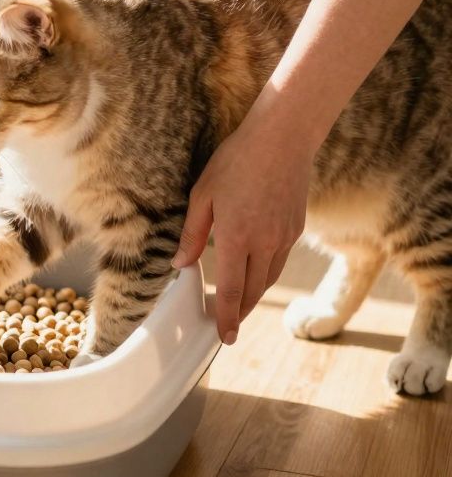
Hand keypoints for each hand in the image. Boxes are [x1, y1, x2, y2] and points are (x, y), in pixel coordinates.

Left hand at [172, 117, 312, 344]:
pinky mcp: (296, 229)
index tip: (224, 337)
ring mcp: (285, 237)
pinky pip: (279, 261)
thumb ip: (192, 234)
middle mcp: (265, 243)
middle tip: (225, 325)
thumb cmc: (236, 162)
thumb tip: (181, 264)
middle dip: (238, 312)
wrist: (284, 139)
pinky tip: (253, 271)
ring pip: (268, 279)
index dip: (226, 317)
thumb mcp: (202, 195)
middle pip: (252, 292)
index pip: (230, 290)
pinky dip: (265, 273)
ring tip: (237, 304)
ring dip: (252, 295)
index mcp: (237, 237)